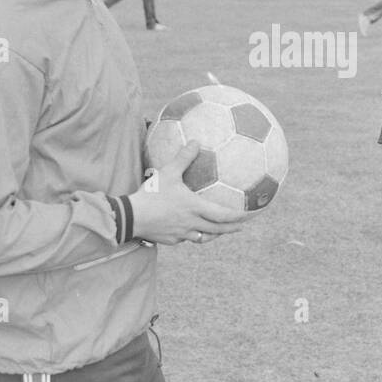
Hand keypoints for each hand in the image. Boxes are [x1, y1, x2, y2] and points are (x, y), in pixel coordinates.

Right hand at [128, 142, 249, 244]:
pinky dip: (193, 235)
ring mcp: (181, 234)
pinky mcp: (170, 240)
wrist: (131, 217)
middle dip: (232, 228)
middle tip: (242, 226)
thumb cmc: (151, 194)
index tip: (250, 215)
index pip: (223, 215)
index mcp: (195, 208)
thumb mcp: (168, 172)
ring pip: (203, 237)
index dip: (238, 216)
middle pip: (217, 230)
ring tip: (219, 231)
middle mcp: (192, 223)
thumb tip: (195, 141)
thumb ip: (183, 157)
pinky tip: (190, 230)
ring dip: (214, 234)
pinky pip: (186, 238)